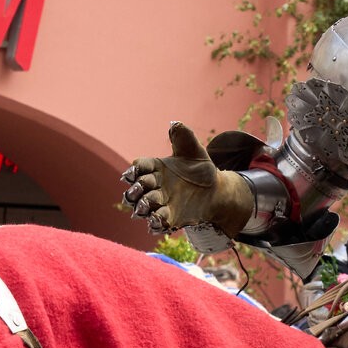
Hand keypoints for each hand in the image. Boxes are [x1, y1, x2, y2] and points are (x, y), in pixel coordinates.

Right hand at [120, 122, 251, 237]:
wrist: (215, 190)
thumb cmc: (200, 168)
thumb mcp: (193, 150)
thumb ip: (183, 136)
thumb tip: (175, 124)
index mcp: (156, 167)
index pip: (141, 167)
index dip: (135, 169)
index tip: (132, 172)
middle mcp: (154, 185)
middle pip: (138, 188)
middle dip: (135, 191)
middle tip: (136, 192)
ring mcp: (160, 203)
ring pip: (145, 206)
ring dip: (142, 208)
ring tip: (143, 209)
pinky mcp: (169, 217)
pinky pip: (158, 221)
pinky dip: (155, 223)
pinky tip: (155, 223)